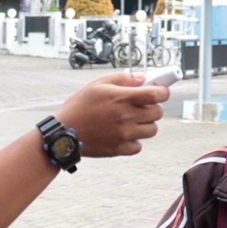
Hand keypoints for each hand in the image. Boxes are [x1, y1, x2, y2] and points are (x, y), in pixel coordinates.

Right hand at [54, 72, 168, 156]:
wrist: (63, 133)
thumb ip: (122, 79)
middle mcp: (125, 117)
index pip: (156, 95)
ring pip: (152, 130)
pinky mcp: (119, 149)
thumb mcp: (97, 84)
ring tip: (132, 120)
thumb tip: (142, 78)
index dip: (163, 92)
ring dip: (146, 124)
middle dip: (153, 107)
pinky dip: (135, 140)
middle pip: (158, 113)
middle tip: (142, 106)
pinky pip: (139, 146)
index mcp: (121, 98)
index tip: (161, 91)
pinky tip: (124, 134)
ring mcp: (124, 134)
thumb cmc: (79, 106)